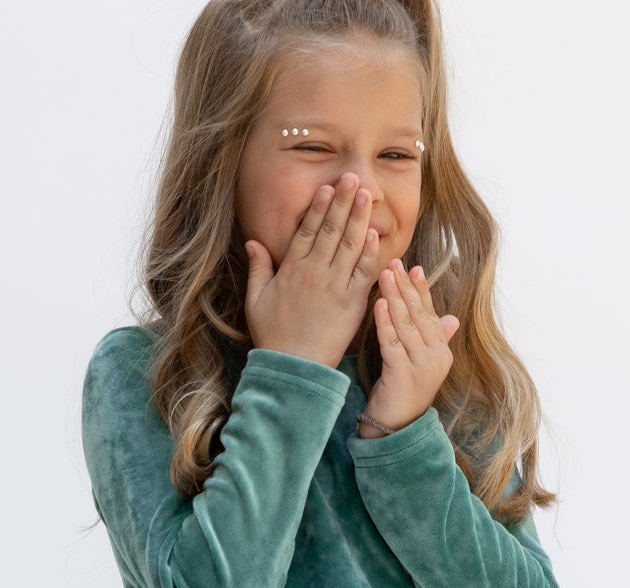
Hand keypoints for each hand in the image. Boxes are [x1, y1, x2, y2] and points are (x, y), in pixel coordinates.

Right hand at [244, 173, 383, 368]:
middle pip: (331, 230)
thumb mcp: (256, 301)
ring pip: (349, 246)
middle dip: (343, 202)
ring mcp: (335, 287)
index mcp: (292, 270)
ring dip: (359, 218)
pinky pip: (363, 273)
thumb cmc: (273, 336)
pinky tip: (376, 233)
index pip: (307, 230)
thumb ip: (258, 268)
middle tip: (354, 177)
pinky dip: (370, 253)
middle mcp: (315, 273)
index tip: (329, 187)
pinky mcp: (352, 304)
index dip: (319, 207)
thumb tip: (252, 242)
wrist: (293, 368)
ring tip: (367, 195)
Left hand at [359, 262, 459, 433]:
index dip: (421, 290)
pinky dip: (385, 322)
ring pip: (406, 325)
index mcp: (441, 352)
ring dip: (394, 298)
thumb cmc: (403, 395)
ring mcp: (421, 367)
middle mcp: (436, 357)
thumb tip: (452, 319)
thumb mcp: (420, 365)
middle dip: (406, 288)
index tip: (414, 268)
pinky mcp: (403, 375)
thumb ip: (436, 340)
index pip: (431, 314)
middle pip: (419, 315)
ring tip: (385, 275)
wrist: (395, 430)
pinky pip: (393, 343)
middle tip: (394, 263)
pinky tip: (379, 304)